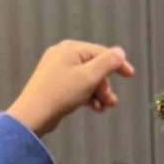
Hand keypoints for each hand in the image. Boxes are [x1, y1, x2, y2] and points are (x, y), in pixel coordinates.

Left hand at [7, 39, 135, 136]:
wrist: (32, 115)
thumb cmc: (59, 94)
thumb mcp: (90, 76)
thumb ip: (108, 62)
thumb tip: (120, 52)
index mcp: (70, 48)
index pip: (101, 52)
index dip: (118, 64)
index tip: (130, 75)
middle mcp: (62, 55)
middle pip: (94, 66)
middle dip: (106, 84)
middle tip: (111, 101)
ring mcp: (56, 70)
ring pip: (86, 78)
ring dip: (98, 92)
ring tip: (105, 107)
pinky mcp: (53, 84)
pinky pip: (76, 86)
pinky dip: (87, 96)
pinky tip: (94, 108)